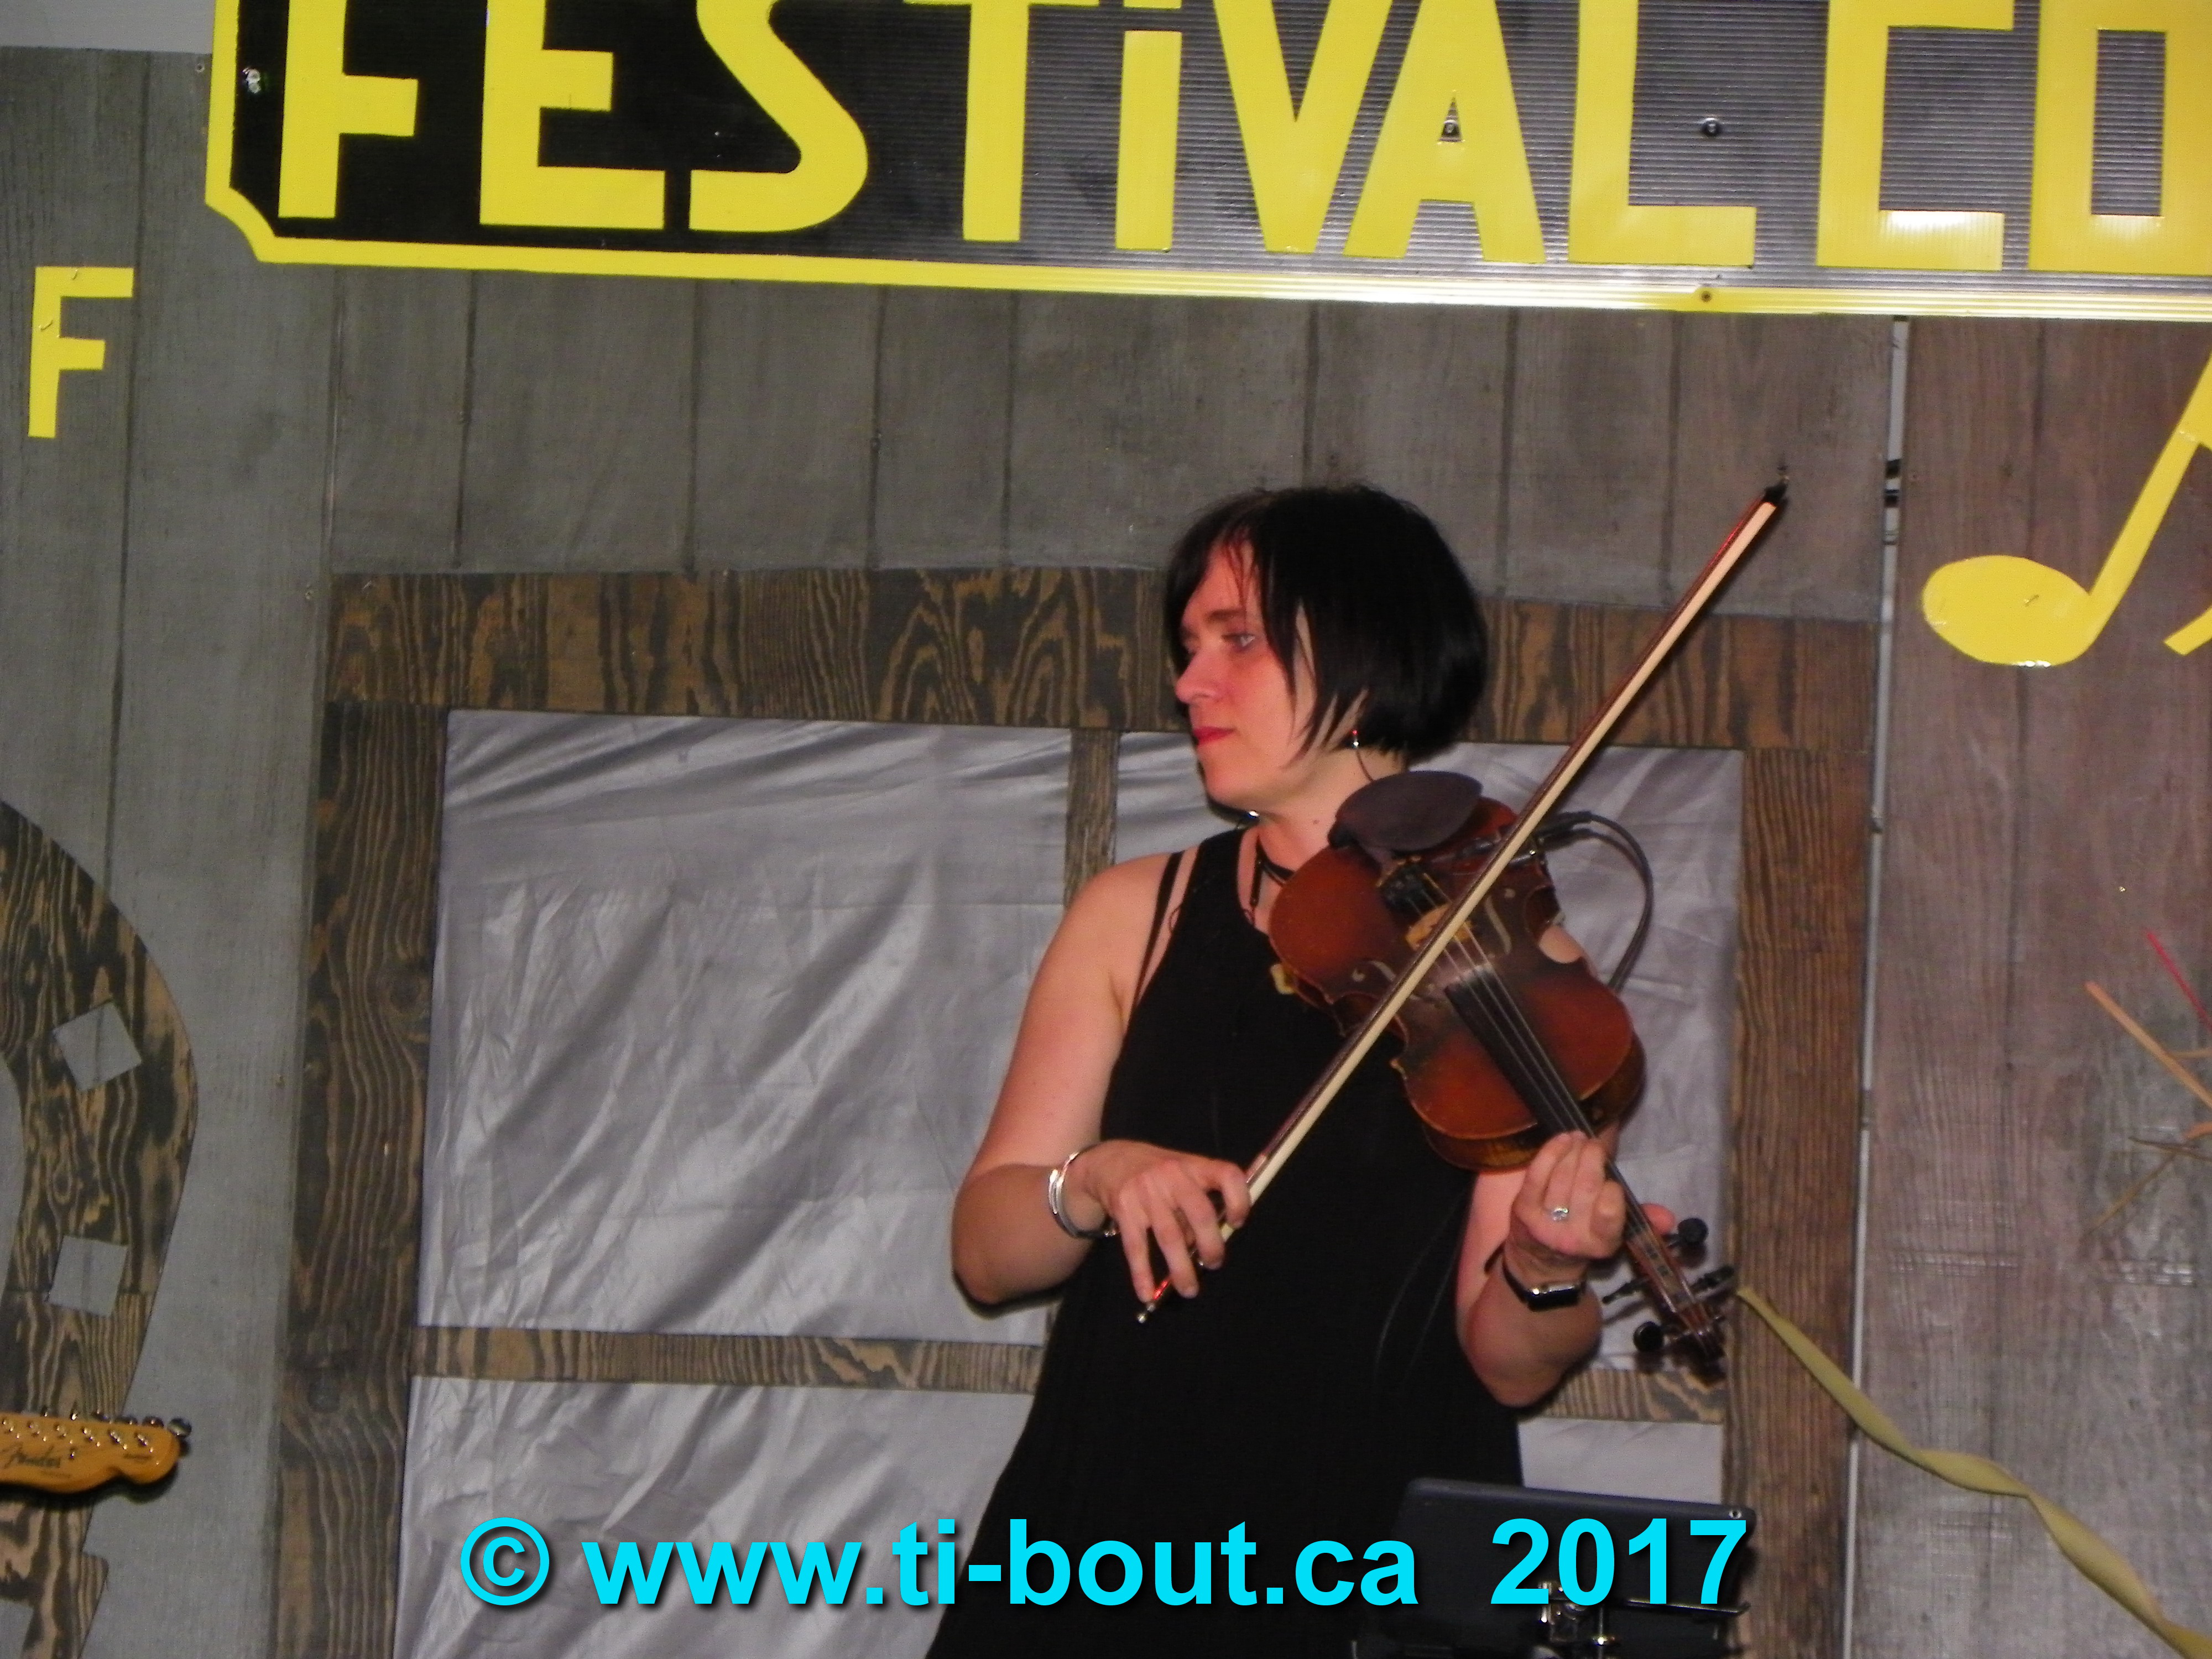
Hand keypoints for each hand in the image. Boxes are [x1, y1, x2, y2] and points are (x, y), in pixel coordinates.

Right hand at [1068, 1140, 1251, 1302]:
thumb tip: (1206, 1246)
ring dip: (1182, 1268)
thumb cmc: (1156, 1172)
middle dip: (1211, 1245)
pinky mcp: (1125, 1208)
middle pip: (1200, 1213)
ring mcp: (1147, 1192)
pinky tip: (1146, 1293)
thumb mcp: (1181, 1175)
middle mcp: (1173, 1175)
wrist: (1110, 1160)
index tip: (1237, 1223)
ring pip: (1170, 1236)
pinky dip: (1142, 1273)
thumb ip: (1196, 1203)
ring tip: (1190, 1290)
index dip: (1239, 1200)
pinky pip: (1136, 1246)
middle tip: (1214, 1264)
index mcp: (1194, 1165)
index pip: (1227, 1175)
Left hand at [1502, 1131, 1673, 1286]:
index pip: (1609, 1214)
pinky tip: (1563, 1139)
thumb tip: (1668, 1217)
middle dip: (1592, 1159)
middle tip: (1595, 1144)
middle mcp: (1571, 1236)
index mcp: (1600, 1243)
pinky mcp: (1522, 1209)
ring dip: (1573, 1151)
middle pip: (1584, 1187)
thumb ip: (1643, 1221)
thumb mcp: (1615, 1233)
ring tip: (1580, 1138)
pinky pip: (1537, 1174)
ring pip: (1561, 1177)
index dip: (1612, 1191)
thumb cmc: (1584, 1234)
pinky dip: (1551, 1152)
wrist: (1539, 1259)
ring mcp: (1544, 1222)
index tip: (1612, 1179)